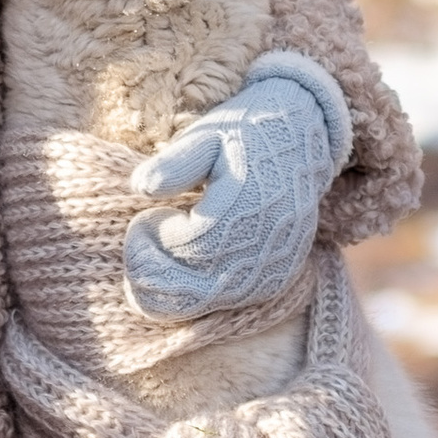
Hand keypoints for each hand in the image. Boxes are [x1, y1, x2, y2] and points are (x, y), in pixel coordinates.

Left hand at [123, 52, 350, 321]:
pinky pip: (227, 303)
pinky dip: (193, 295)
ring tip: (147, 260)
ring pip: (208, 303)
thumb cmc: (245, 134)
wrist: (301, 141)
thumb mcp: (208, 135)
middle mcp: (268, 245)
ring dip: (167, 290)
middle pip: (195, 287)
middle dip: (151, 274)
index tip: (142, 218)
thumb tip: (141, 187)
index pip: (189, 245)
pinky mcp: (276, 278)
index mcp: (250, 205)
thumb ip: (175, 163)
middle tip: (136, 244)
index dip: (153, 239)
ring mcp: (275, 268)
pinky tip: (176, 272)